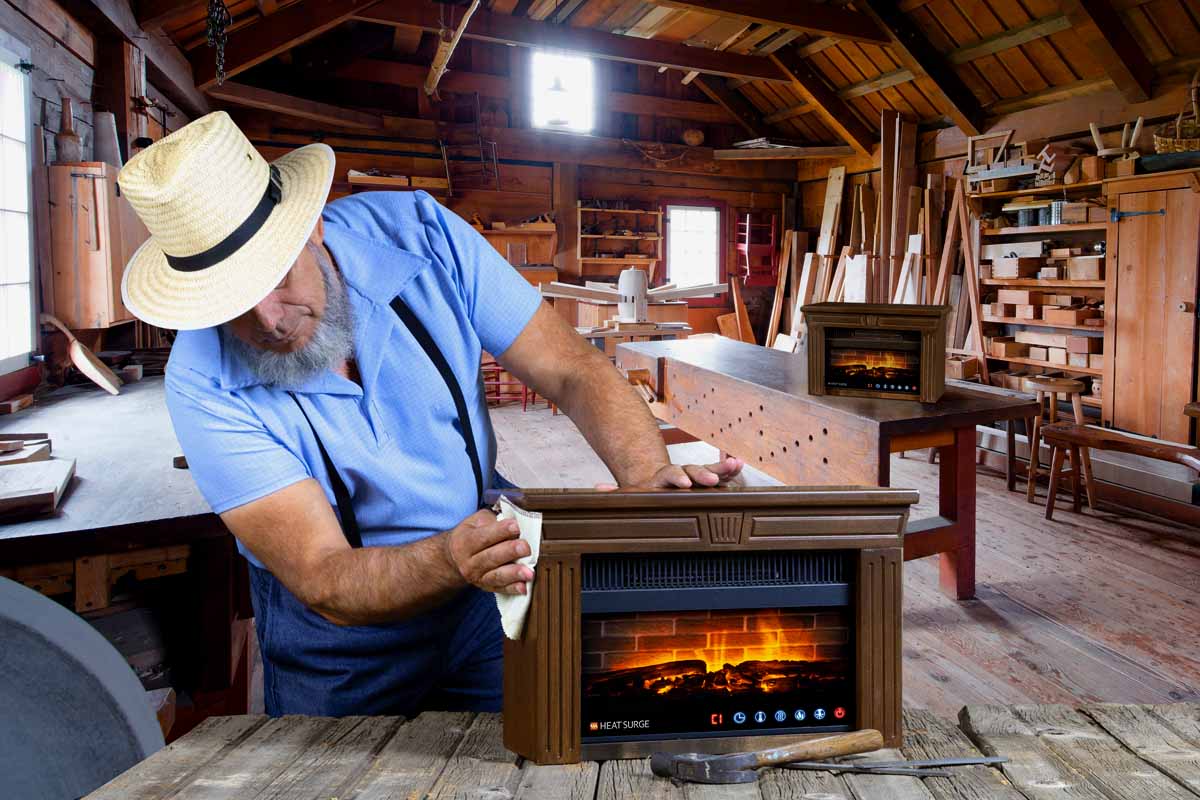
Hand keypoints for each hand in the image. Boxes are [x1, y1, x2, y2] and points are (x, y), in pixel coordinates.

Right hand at [443, 510, 533, 595]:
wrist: (454, 558)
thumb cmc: (470, 535)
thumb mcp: (474, 522)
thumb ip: (491, 521)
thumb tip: (512, 523)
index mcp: (465, 542)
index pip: (483, 537)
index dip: (500, 531)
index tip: (516, 527)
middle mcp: (469, 562)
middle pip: (491, 557)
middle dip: (510, 552)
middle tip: (525, 547)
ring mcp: (478, 577)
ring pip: (496, 576)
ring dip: (514, 574)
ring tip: (528, 572)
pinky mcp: (487, 587)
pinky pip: (500, 589)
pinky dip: (512, 589)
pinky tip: (523, 587)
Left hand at [595, 456, 745, 490]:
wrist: (657, 479)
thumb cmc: (646, 490)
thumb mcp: (632, 491)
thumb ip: (617, 491)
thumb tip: (598, 490)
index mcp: (664, 477)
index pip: (670, 475)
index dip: (677, 478)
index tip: (683, 483)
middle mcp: (682, 474)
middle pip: (692, 471)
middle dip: (703, 475)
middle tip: (711, 480)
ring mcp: (695, 475)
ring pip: (709, 471)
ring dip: (722, 469)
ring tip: (736, 464)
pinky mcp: (708, 479)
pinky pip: (721, 475)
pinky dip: (730, 471)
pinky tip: (740, 464)